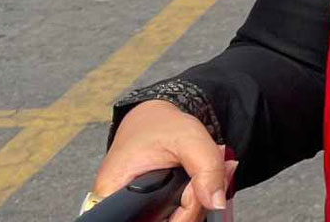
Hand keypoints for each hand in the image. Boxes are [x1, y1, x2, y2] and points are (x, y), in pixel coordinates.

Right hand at [90, 100, 233, 221]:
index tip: (192, 189)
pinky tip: (198, 185)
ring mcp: (137, 211)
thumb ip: (207, 169)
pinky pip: (174, 216)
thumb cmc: (158, 126)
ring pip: (173, 221)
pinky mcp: (150, 209)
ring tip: (199, 176)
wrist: (151, 119)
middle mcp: (120, 208)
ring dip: (194, 205)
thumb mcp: (190, 138)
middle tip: (200, 178)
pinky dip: (191, 204)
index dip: (180, 214)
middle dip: (191, 207)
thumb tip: (216, 202)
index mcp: (113, 194)